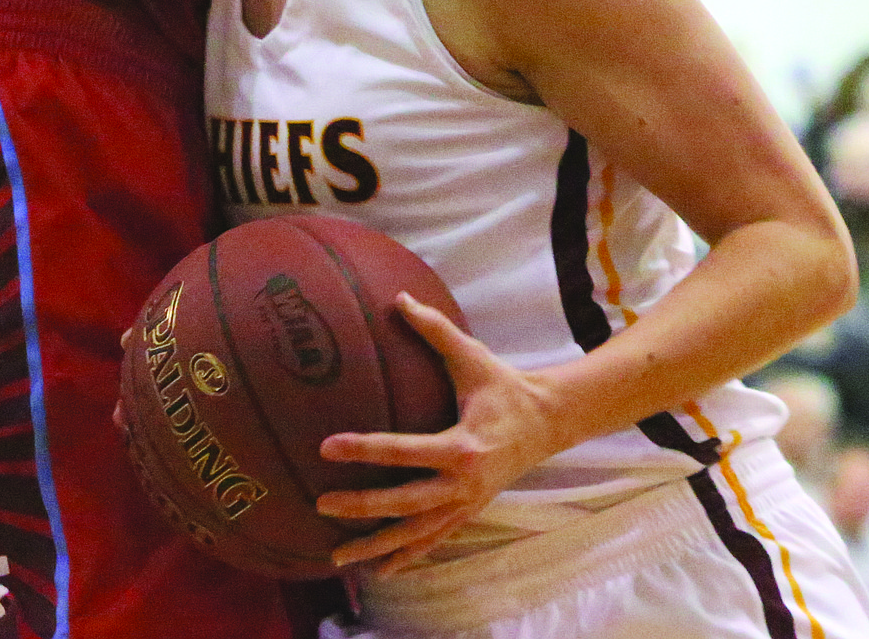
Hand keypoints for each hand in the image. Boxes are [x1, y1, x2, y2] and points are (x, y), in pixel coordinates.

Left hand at [315, 293, 554, 575]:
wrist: (547, 423)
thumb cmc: (504, 385)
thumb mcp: (472, 355)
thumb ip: (433, 329)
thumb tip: (399, 297)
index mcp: (461, 446)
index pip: (403, 451)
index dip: (363, 449)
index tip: (326, 447)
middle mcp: (462, 484)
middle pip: (404, 502)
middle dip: (362, 506)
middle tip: (321, 503)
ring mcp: (466, 505)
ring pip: (414, 534)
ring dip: (375, 546)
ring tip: (336, 557)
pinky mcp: (468, 514)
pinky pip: (431, 541)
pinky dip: (405, 557)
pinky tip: (377, 571)